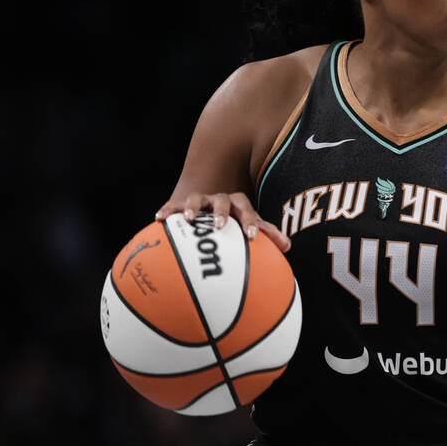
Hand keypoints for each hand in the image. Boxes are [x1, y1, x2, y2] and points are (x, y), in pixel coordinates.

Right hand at [155, 191, 290, 252]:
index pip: (247, 209)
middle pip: (222, 200)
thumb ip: (268, 237)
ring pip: (197, 198)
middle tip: (220, 227)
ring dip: (193, 207)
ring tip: (189, 219)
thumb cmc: (235, 225)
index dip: (250, 221)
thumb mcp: (249, 229)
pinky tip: (159, 218)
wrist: (211, 213)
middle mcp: (219, 200)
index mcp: (238, 206)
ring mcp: (200, 201)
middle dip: (221, 212)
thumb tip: (287, 246)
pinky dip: (167, 210)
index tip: (252, 236)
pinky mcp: (181, 205)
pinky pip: (173, 205)